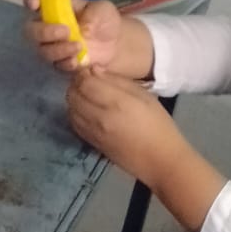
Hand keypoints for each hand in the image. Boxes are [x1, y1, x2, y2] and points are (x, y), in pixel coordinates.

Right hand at [23, 0, 123, 73]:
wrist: (116, 44)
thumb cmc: (104, 20)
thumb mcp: (101, 9)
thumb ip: (88, 13)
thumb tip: (77, 26)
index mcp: (54, 8)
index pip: (34, 1)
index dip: (30, 0)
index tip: (35, 3)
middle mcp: (48, 27)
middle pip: (31, 31)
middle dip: (44, 32)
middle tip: (65, 32)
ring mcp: (52, 47)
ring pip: (43, 51)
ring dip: (58, 49)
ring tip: (79, 46)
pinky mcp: (61, 63)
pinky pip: (56, 65)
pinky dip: (66, 63)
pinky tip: (78, 61)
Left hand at [66, 71, 183, 188]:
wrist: (160, 160)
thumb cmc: (158, 125)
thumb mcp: (145, 96)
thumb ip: (118, 82)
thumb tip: (95, 71)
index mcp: (117, 102)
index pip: (85, 82)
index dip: (84, 74)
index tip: (91, 71)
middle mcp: (100, 117)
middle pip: (73, 95)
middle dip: (77, 85)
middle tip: (89, 83)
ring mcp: (93, 132)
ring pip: (70, 109)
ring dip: (75, 99)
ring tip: (88, 97)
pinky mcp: (91, 142)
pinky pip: (74, 123)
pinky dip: (76, 113)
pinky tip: (87, 111)